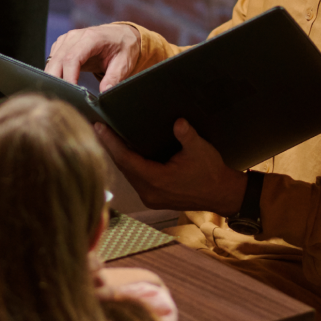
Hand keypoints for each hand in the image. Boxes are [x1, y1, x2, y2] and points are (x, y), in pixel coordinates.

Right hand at [46, 23, 140, 91]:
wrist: (121, 35)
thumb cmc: (123, 47)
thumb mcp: (124, 63)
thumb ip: (114, 78)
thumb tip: (104, 93)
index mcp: (92, 38)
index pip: (72, 58)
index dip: (68, 77)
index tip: (72, 92)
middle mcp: (75, 36)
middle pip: (57, 60)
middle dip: (56, 80)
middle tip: (62, 98)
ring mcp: (67, 39)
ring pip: (52, 61)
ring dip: (53, 77)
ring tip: (60, 94)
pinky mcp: (62, 44)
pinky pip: (52, 60)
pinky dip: (54, 72)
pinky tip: (60, 84)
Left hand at [94, 119, 246, 215]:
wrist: (222, 194)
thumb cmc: (211, 172)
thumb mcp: (201, 150)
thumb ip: (187, 135)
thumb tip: (177, 121)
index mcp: (157, 181)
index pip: (126, 159)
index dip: (111, 143)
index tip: (99, 127)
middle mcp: (149, 192)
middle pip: (123, 167)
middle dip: (110, 147)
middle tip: (98, 126)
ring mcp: (150, 197)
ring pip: (127, 174)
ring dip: (118, 156)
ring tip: (106, 137)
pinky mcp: (154, 198)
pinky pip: (135, 179)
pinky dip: (128, 165)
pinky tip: (123, 152)